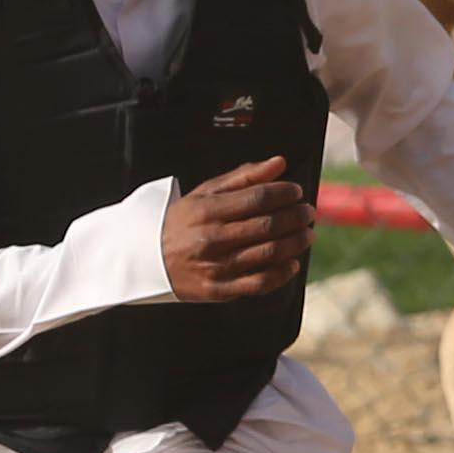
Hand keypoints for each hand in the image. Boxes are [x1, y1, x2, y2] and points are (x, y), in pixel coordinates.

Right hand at [163, 159, 312, 302]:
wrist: (145, 259)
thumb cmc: (181, 222)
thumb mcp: (205, 193)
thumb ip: (244, 177)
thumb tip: (279, 163)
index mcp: (208, 210)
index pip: (257, 198)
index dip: (284, 193)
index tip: (296, 191)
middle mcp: (212, 238)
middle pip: (268, 225)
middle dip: (295, 217)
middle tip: (308, 212)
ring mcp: (216, 266)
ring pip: (268, 254)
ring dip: (295, 243)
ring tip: (307, 234)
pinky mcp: (218, 290)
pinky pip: (259, 283)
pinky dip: (281, 274)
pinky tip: (292, 263)